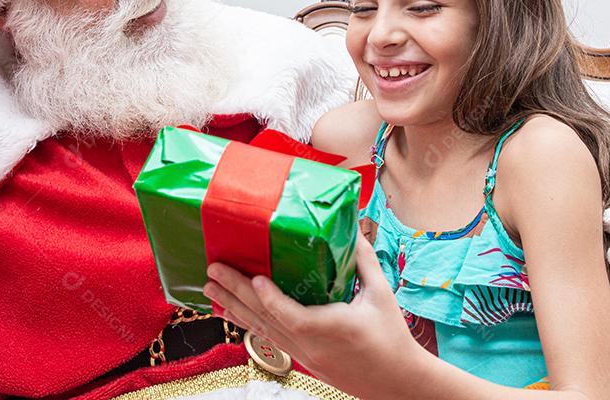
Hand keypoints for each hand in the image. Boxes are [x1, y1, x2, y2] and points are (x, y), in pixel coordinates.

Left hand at [203, 233, 421, 396]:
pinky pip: (269, 339)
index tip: (253, 277)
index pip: (289, 314)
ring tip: (211, 292)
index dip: (268, 297)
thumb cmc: (391, 338)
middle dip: (235, 293)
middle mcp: (308, 345)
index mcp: (327, 328)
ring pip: (261, 330)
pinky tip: (234, 313)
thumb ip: (362, 260)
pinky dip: (249, 324)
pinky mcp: (303, 360)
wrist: (398, 383)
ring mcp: (303, 355)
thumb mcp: (380, 294)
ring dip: (235, 308)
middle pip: (264, 319)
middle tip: (212, 273)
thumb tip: (351, 227)